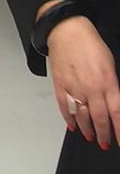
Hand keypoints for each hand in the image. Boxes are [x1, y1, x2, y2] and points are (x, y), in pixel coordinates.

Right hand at [48, 15, 119, 147]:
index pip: (116, 113)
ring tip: (91, 137)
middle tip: (105, 144)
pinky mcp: (60, 85)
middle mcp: (91, 88)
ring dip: (87, 130)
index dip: (119, 130)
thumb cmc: (90, 43)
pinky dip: (68, 119)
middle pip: (99, 119)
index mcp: (107, 82)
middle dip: (103, 134)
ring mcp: (74, 88)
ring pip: (82, 116)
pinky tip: (73, 126)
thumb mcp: (110, 63)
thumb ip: (113, 85)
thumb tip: (115, 103)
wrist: (66, 30)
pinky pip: (64, 107)